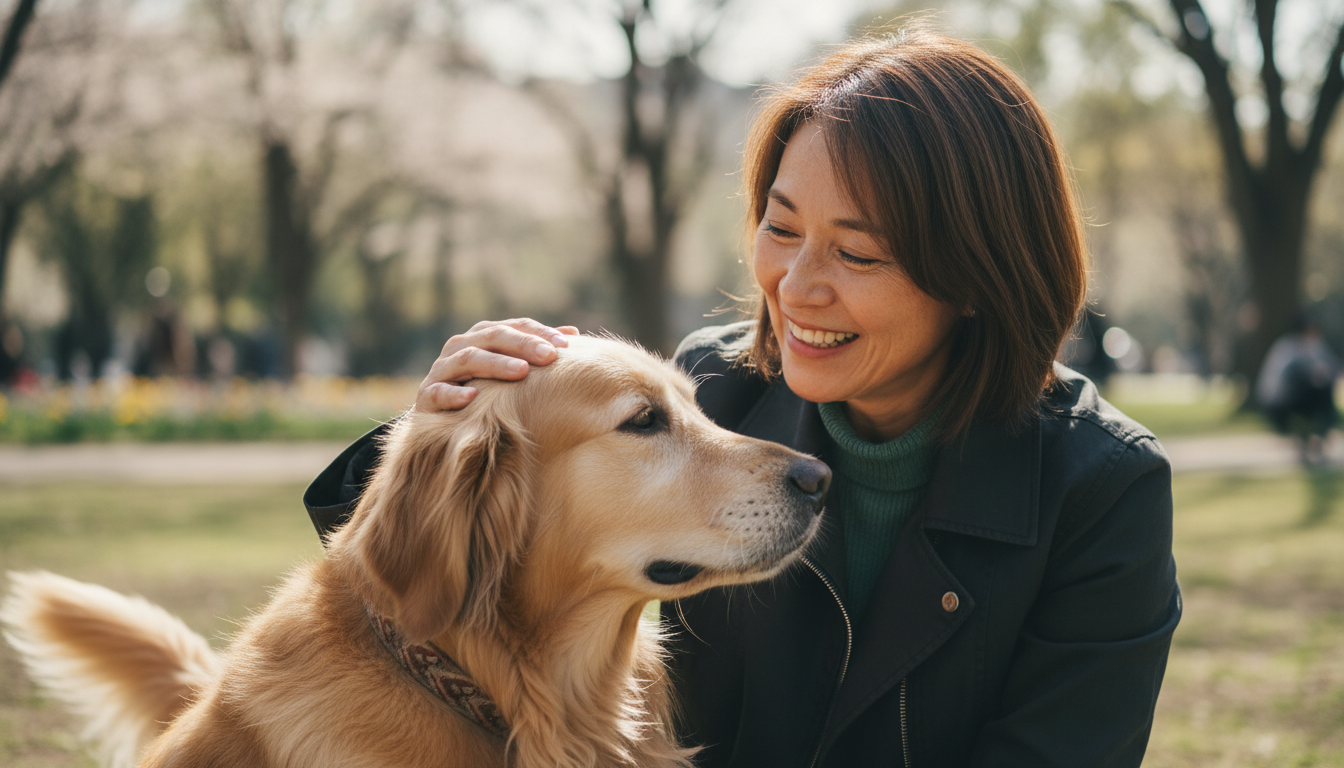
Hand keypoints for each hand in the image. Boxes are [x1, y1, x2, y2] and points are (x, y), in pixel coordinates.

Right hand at [416, 318, 579, 411]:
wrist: (438, 417)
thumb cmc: (483, 388)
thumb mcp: (508, 367)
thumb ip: (534, 349)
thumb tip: (572, 333)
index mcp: (482, 336)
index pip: (515, 326)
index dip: (540, 332)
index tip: (566, 344)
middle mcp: (461, 346)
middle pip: (493, 337)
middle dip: (523, 344)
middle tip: (549, 356)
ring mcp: (442, 369)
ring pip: (468, 359)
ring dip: (495, 364)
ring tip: (521, 372)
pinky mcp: (427, 395)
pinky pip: (439, 392)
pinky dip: (454, 393)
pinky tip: (472, 397)